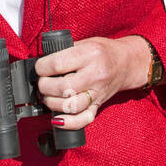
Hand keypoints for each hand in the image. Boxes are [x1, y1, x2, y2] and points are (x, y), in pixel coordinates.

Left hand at [34, 35, 151, 130]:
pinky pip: (84, 119)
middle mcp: (95, 74)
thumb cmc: (103, 51)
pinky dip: (68, 123)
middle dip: (45, 86)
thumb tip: (42, 64)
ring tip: (48, 96)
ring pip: (71, 106)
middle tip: (42, 83)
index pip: (58, 64)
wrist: (126, 63)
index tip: (39, 68)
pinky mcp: (98, 105)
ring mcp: (98, 92)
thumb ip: (65, 52)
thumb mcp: (85, 42)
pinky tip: (57, 119)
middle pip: (63, 87)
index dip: (42, 68)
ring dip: (52, 103)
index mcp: (90, 54)